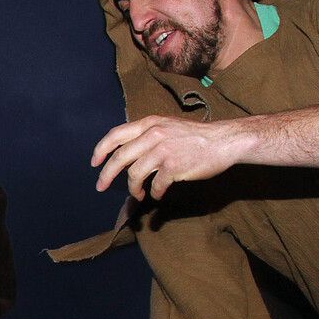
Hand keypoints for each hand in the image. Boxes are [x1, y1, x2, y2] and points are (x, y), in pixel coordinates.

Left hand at [92, 115, 248, 199]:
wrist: (224, 141)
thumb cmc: (195, 136)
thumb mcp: (167, 126)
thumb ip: (146, 136)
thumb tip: (126, 156)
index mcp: (149, 123)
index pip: (116, 135)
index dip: (101, 150)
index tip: (94, 163)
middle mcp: (153, 134)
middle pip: (119, 158)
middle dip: (106, 175)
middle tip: (100, 186)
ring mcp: (163, 150)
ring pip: (134, 174)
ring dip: (133, 188)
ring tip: (137, 194)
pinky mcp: (174, 166)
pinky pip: (155, 185)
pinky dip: (154, 192)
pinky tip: (157, 193)